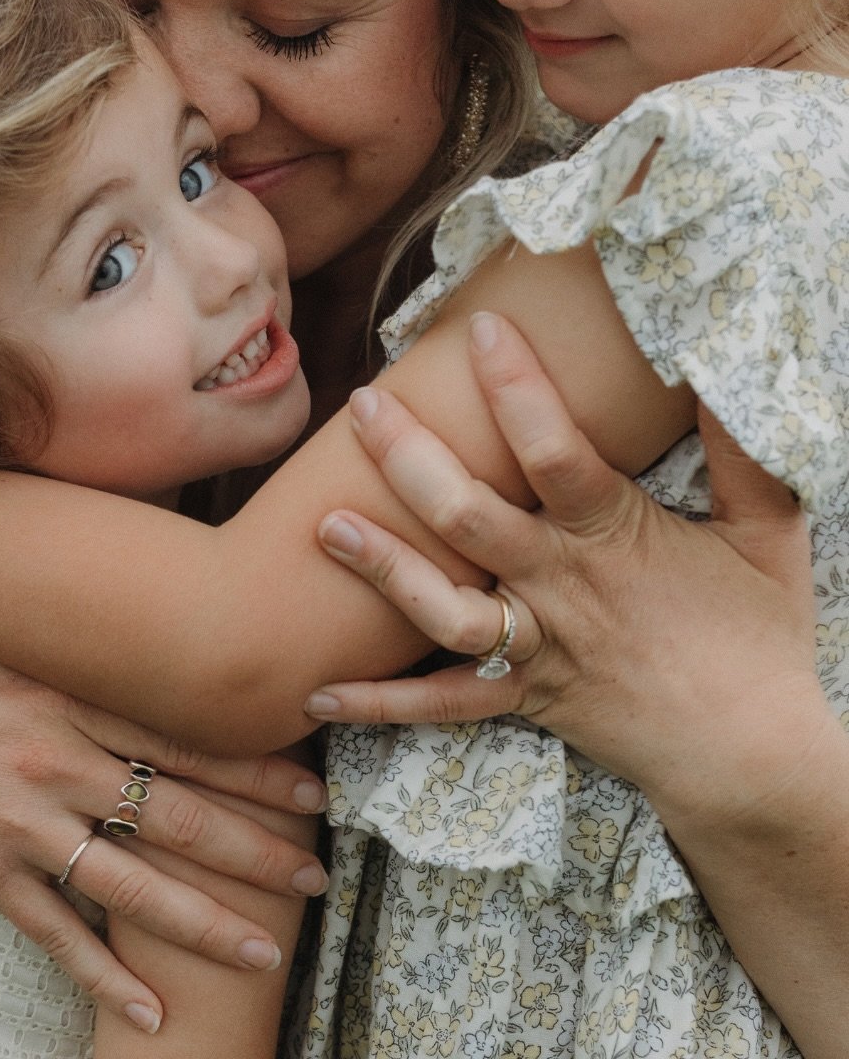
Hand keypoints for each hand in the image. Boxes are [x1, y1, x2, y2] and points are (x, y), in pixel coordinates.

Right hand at [0, 615, 326, 1025]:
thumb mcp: (4, 625)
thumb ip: (79, 623)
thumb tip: (153, 585)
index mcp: (70, 693)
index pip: (183, 735)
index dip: (255, 766)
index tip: (313, 787)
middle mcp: (56, 759)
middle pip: (177, 814)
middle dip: (256, 850)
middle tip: (318, 876)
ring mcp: (21, 822)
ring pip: (132, 884)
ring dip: (205, 923)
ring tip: (264, 951)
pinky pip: (55, 932)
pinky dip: (104, 975)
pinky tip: (150, 1010)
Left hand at [307, 312, 818, 816]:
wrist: (752, 756)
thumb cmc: (760, 636)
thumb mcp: (767, 533)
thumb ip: (743, 454)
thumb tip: (717, 369)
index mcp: (614, 535)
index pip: (555, 450)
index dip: (516, 387)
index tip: (479, 328)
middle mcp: (561, 587)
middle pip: (469, 518)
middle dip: (408, 458)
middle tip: (363, 406)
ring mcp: (535, 647)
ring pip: (443, 608)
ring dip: (382, 568)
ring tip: (325, 526)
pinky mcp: (521, 698)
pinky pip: (442, 704)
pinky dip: (380, 702)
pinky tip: (316, 691)